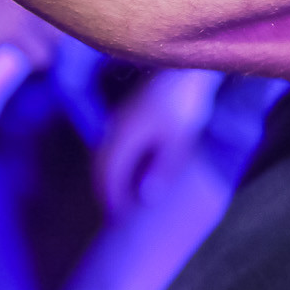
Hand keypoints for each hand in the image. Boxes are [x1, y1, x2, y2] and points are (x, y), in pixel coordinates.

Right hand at [94, 67, 223, 219]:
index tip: (116, 220)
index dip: (110, 198)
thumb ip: (163, 170)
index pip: (106, 175)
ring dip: (111, 175)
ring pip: (107, 152)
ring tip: (121, 195)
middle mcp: (113, 129)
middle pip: (102, 165)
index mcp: (121, 139)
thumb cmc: (185, 104)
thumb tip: (146, 199)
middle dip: (106, 190)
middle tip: (115, 214)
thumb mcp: (179, 140)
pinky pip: (116, 143)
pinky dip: (120, 160)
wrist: (187, 69)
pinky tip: (133, 166)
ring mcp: (120, 118)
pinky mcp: (131, 112)